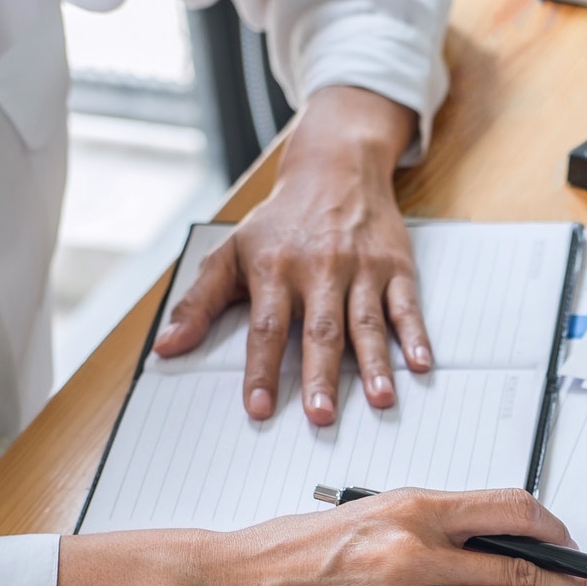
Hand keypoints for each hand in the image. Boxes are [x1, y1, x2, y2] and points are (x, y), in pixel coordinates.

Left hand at [152, 86, 431, 422]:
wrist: (334, 169)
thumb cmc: (280, 222)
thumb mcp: (230, 253)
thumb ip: (200, 303)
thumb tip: (166, 347)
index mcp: (275, 270)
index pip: (266, 328)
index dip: (261, 370)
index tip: (258, 408)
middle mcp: (319, 269)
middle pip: (319, 331)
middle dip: (320, 376)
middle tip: (321, 416)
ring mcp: (360, 269)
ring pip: (366, 322)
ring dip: (375, 363)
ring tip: (380, 399)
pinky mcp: (394, 267)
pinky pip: (406, 306)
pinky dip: (415, 335)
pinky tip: (419, 364)